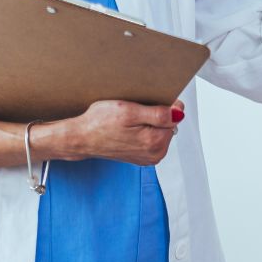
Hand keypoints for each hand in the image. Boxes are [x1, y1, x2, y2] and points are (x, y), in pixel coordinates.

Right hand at [44, 98, 182, 165]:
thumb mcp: (129, 111)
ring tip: (129, 121)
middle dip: (155, 115)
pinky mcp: (142, 157)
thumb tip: (179, 113)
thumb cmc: (99, 123)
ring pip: (160, 131)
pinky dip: (144, 131)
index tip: (145, 104)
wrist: (82, 138)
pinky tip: (129, 128)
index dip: (161, 105)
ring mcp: (149, 157)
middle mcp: (155, 153)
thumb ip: (159, 114)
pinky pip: (151, 138)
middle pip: (168, 125)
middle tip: (134, 112)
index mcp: (155, 143)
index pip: (175, 116)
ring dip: (149, 123)